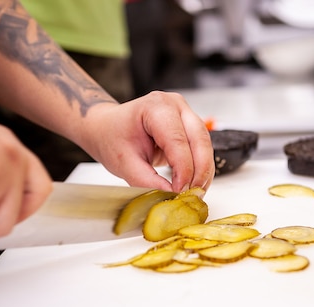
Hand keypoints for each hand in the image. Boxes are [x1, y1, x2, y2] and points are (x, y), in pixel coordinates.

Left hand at [78, 91, 214, 192]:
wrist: (108, 128)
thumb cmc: (113, 138)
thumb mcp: (124, 163)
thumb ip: (147, 180)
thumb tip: (171, 195)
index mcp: (155, 106)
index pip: (177, 140)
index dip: (183, 168)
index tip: (180, 191)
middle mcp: (175, 105)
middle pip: (199, 139)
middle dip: (200, 171)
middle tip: (193, 195)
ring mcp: (185, 113)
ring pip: (205, 144)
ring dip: (203, 171)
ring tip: (194, 192)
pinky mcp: (189, 126)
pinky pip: (202, 147)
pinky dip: (201, 168)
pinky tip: (194, 183)